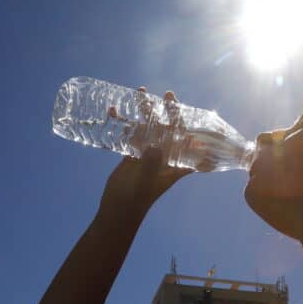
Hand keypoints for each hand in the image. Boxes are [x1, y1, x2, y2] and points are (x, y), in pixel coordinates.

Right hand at [97, 89, 192, 222]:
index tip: (188, 110)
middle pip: (169, 129)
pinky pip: (130, 134)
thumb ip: (151, 164)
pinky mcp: (132, 155)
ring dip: (145, 112)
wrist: (116, 211)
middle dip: (168, 111)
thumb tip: (155, 147)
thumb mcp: (145, 182)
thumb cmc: (135, 200)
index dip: (189, 124)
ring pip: (149, 128)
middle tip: (168, 94)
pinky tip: (113, 110)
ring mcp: (148, 154)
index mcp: (175, 164)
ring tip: (140, 92)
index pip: (187, 140)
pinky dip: (123, 122)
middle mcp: (164, 157)